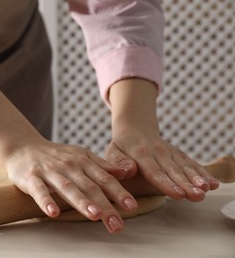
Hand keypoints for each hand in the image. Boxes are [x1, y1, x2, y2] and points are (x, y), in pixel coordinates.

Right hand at [3, 140, 137, 232]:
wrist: (23, 146)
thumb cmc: (54, 155)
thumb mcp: (80, 155)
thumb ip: (101, 165)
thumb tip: (124, 174)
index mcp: (82, 161)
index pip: (104, 178)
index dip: (118, 192)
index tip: (131, 206)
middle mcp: (68, 166)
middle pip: (89, 186)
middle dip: (105, 205)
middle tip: (117, 223)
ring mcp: (50, 172)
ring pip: (68, 188)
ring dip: (82, 202)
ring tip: (95, 216)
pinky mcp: (31, 178)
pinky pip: (39, 190)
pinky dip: (46, 201)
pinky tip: (53, 213)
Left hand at [105, 133, 219, 201]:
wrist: (135, 128)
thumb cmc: (121, 146)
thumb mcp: (112, 152)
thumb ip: (118, 162)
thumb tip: (127, 172)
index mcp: (140, 153)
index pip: (154, 171)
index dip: (166, 183)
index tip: (177, 194)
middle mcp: (159, 152)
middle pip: (173, 171)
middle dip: (186, 184)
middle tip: (197, 196)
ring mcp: (171, 152)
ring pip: (185, 167)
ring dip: (197, 179)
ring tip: (207, 190)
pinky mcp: (179, 154)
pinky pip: (192, 164)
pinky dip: (203, 173)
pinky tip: (212, 184)